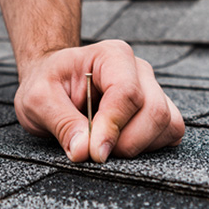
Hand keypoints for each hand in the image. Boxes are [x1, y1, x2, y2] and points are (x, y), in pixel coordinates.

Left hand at [15, 40, 184, 162]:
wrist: (54, 80)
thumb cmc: (48, 84)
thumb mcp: (38, 100)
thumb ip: (61, 123)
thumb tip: (84, 151)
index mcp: (111, 56)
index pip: (127, 93)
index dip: (113, 127)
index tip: (94, 153)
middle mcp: (139, 70)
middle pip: (154, 112)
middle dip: (127, 142)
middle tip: (96, 152)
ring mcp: (153, 89)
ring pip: (167, 124)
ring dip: (140, 146)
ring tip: (107, 145)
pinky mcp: (158, 109)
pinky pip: (170, 132)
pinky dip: (150, 147)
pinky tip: (122, 144)